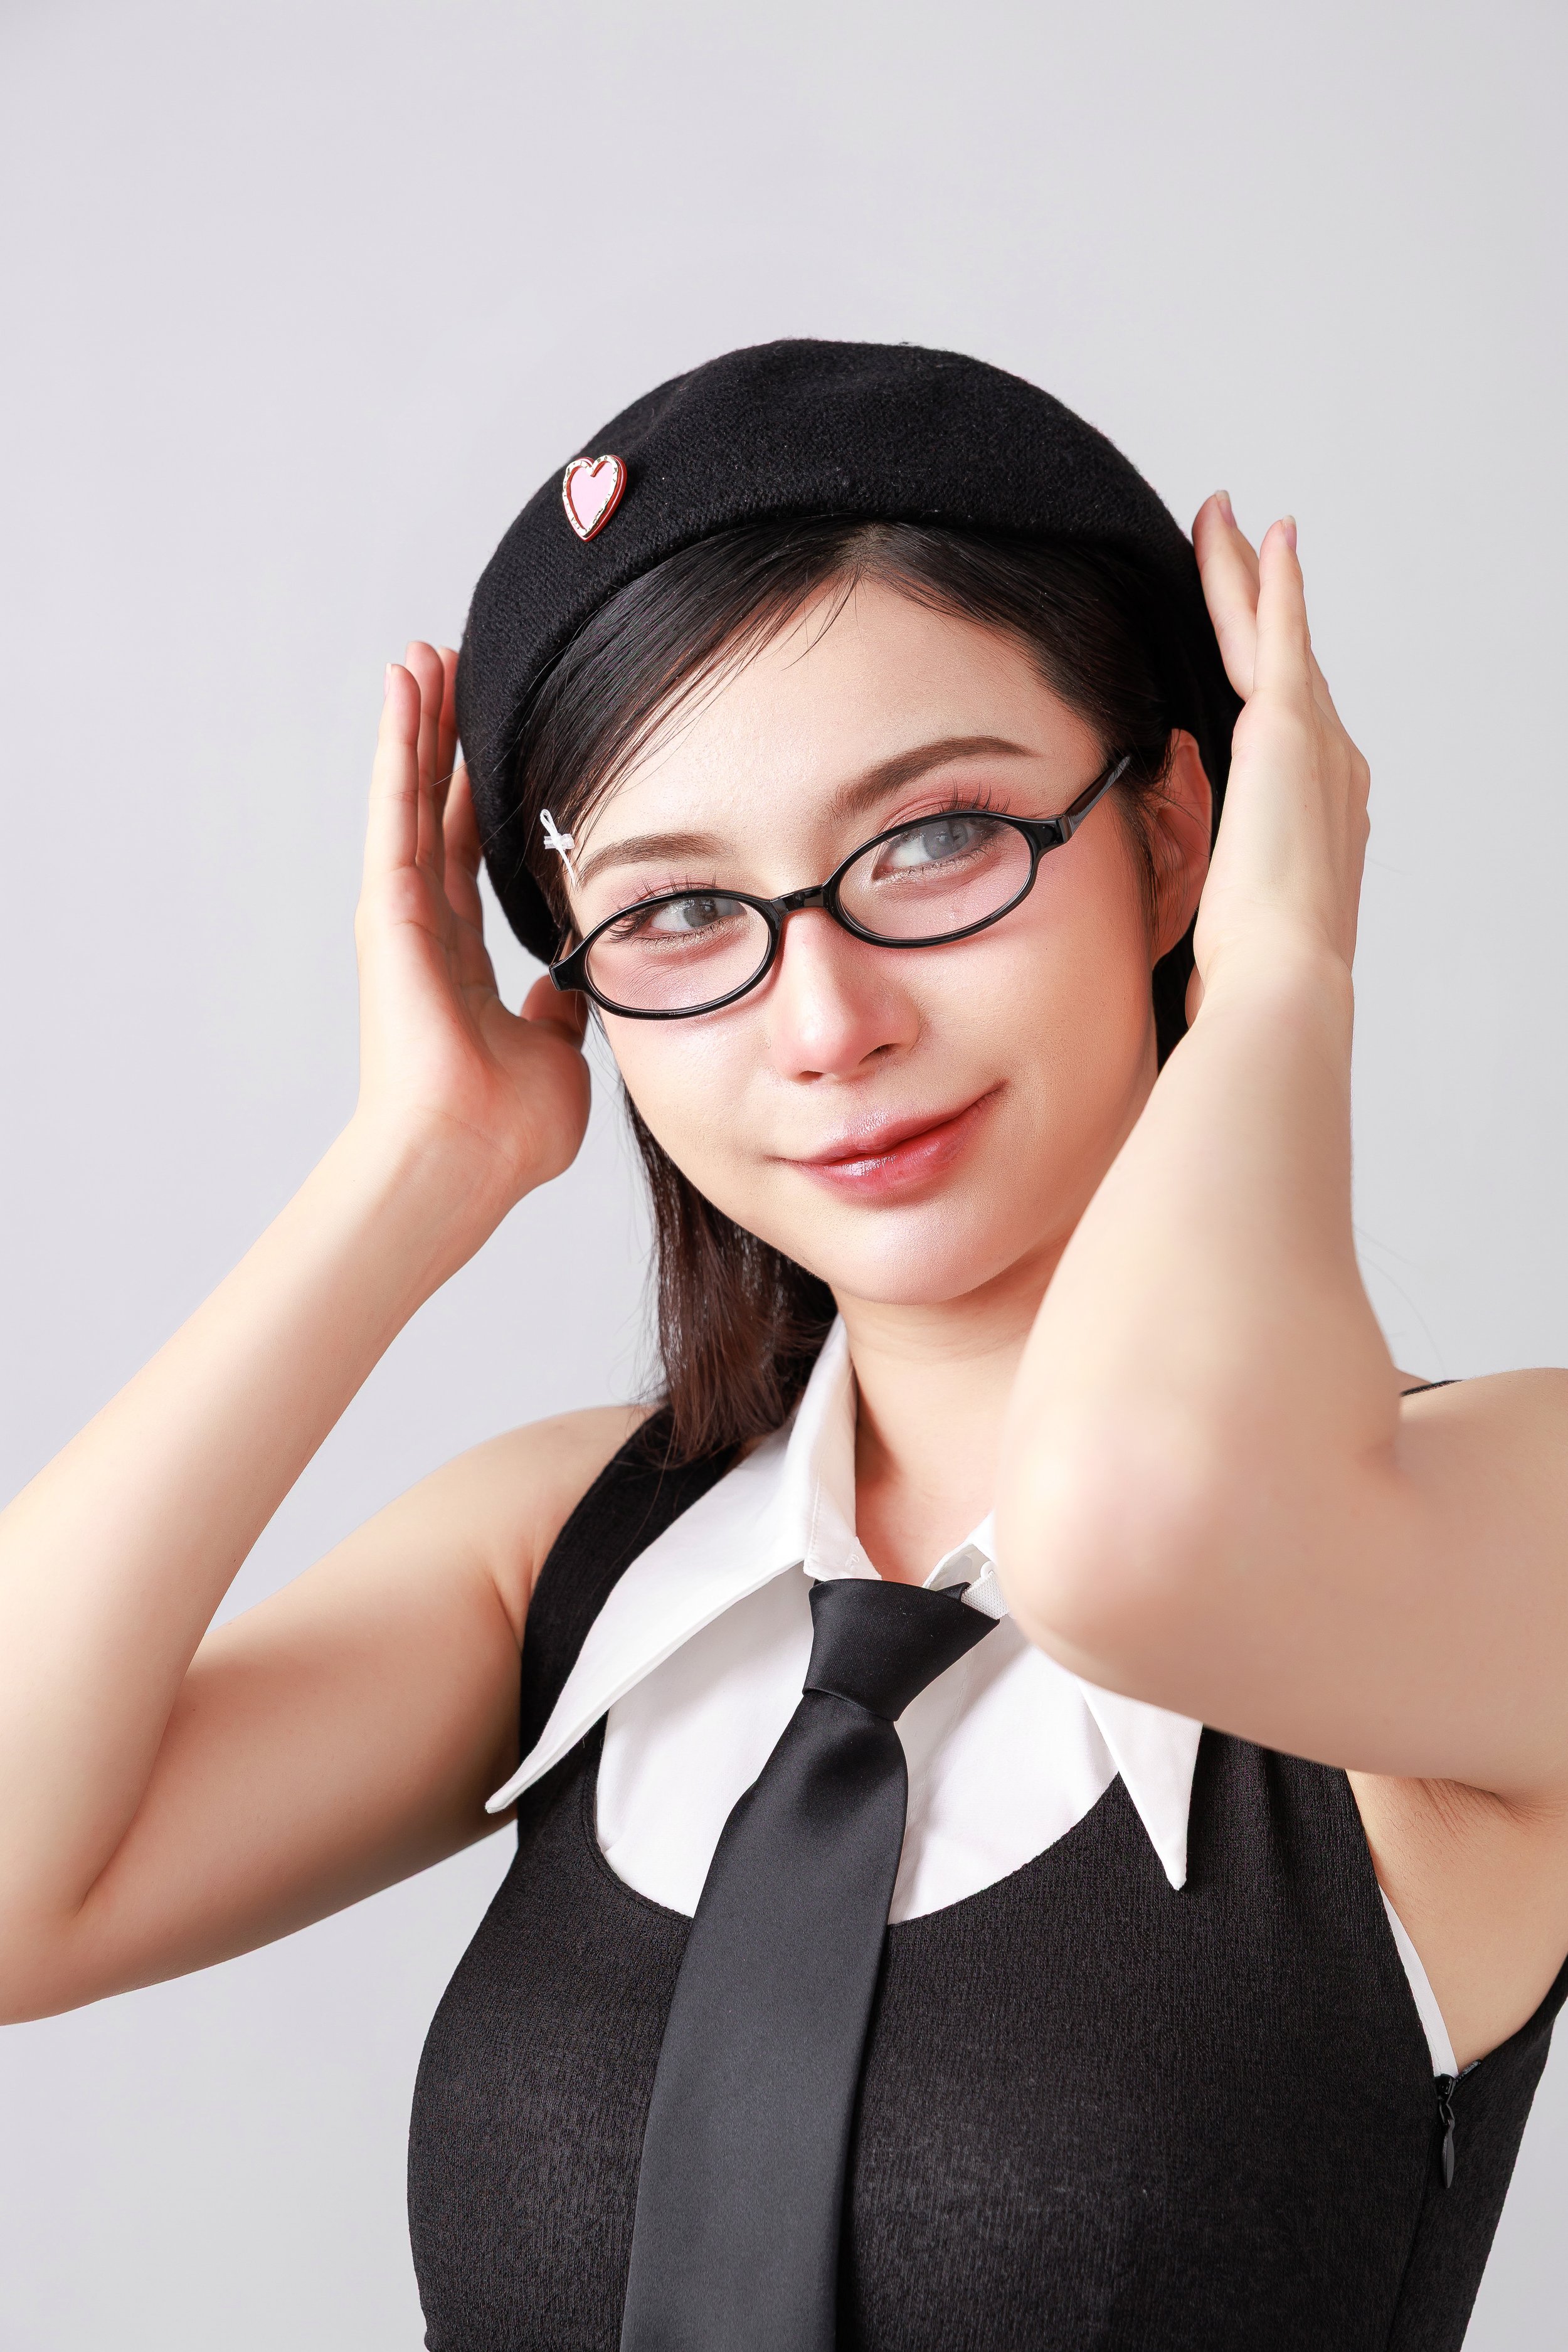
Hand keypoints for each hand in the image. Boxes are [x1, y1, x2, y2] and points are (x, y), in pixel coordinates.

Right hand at [352, 643, 590, 1227]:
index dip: (476, 791)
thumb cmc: (505, 1133)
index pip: (469, 851)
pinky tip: (403, 688)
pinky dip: (396, 746)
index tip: (489, 736)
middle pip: (433, 808)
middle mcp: (425, 930)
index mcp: (461, 960)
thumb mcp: (557, 1057)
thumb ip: (558, 1015)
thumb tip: (566, 989)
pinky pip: (396, 809)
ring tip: (421, 654)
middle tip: (448, 666)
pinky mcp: (390, 911)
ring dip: (415, 723)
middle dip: (441, 738)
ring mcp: (402, 918)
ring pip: (408, 795)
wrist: (464, 1161)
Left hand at [1189, 497, 1369, 1013]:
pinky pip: (1277, 636)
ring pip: (1274, 638)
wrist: (1281, 981)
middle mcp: (1331, 767)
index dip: (1264, 671)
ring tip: (1230, 523)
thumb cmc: (1252, 970)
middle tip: (1248, 544)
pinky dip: (1274, 584)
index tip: (1250, 633)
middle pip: (1284, 664)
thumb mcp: (1229, 911)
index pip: (1283, 720)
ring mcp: (1316, 743)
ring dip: (1252, 577)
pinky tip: (1267, 537)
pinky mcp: (1287, 729)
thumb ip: (1214, 875)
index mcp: (1318, 811)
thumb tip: (1179, 881)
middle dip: (1262, 603)